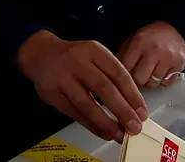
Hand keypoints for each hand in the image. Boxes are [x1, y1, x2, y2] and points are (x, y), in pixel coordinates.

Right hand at [17, 31, 146, 142]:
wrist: (42, 55)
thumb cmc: (76, 58)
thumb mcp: (95, 56)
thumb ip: (111, 75)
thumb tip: (132, 105)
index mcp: (95, 50)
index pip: (119, 74)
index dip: (133, 95)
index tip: (142, 112)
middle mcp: (79, 62)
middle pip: (105, 89)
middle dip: (122, 111)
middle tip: (135, 127)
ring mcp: (63, 78)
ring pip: (87, 104)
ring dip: (106, 122)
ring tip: (119, 134)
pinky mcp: (52, 94)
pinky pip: (74, 113)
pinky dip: (90, 125)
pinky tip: (102, 132)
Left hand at [118, 22, 184, 89]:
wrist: (173, 27)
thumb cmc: (150, 36)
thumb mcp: (131, 41)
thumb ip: (121, 58)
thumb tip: (111, 77)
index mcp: (139, 43)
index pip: (125, 70)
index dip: (123, 75)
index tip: (124, 76)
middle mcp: (154, 50)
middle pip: (140, 80)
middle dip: (138, 80)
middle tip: (139, 73)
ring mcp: (169, 57)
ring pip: (153, 83)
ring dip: (150, 80)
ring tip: (151, 71)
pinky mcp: (180, 64)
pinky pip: (166, 83)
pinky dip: (163, 80)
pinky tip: (162, 71)